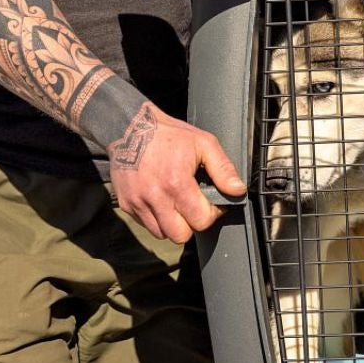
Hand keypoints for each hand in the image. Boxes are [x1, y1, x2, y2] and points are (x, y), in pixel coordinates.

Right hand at [108, 102, 246, 242]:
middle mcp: (155, 197)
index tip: (210, 202)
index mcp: (177, 183)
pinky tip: (161, 199)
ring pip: (161, 233)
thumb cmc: (169, 135)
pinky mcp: (125, 204)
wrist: (128, 127)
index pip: (201, 221)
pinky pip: (145, 224)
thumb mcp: (203, 143)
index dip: (211, 214)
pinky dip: (156, 218)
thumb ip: (223, 169)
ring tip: (176, 202)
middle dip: (191, 224)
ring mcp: (137, 202)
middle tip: (193, 206)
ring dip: (173, 223)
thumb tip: (238, 191)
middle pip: (180, 236)